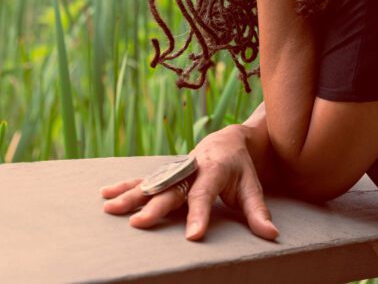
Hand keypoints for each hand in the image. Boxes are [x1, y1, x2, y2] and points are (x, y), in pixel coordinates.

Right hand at [99, 125, 278, 240]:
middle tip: (139, 222)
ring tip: (110, 209)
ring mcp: (175, 169)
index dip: (199, 215)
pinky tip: (105, 195)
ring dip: (130, 195)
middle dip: (155, 206)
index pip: (205, 194)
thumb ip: (258, 212)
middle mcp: (190, 168)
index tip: (193, 236)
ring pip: (151, 182)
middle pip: (171, 189)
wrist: (228, 140)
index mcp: (214, 170)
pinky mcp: (166, 173)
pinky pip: (143, 179)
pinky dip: (124, 186)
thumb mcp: (253, 187)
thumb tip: (272, 235)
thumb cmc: (241, 168)